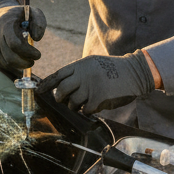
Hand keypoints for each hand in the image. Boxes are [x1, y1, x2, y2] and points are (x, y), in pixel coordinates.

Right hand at [0, 2, 46, 73]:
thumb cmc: (18, 16)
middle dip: (25, 63)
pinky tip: (15, 54)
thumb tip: (36, 38)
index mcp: (6, 24)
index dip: (28, 52)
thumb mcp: (31, 12)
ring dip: (19, 64)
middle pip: (10, 58)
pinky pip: (2, 63)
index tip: (38, 54)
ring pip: (7, 63)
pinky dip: (12, 63)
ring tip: (25, 56)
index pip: (15, 44)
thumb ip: (39, 22)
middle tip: (33, 61)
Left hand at [36, 51, 154, 114]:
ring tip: (83, 102)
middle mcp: (84, 75)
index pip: (58, 75)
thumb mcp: (93, 64)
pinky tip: (94, 105)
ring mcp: (91, 86)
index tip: (39, 91)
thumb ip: (78, 72)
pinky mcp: (99, 98)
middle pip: (61, 90)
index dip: (47, 84)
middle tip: (64, 100)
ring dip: (75, 106)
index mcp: (81, 65)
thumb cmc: (113, 69)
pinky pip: (85, 109)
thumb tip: (61, 86)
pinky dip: (87, 110)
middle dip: (60, 98)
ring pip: (72, 102)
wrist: (134, 72)